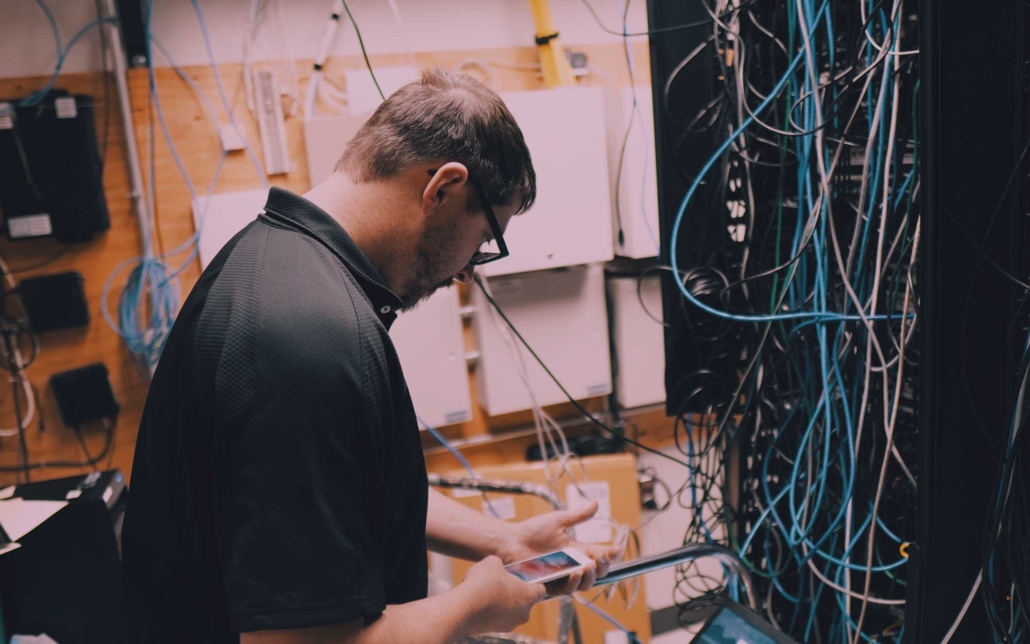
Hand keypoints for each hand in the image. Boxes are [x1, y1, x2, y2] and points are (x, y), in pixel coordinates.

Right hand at [462, 556, 545, 634]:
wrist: (464, 607)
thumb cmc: (483, 582)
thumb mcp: (493, 562)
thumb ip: (500, 565)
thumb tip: (497, 569)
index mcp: (529, 596)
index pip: (541, 590)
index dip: (533, 582)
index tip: (524, 577)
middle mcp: (523, 614)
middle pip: (524, 602)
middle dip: (515, 592)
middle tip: (502, 582)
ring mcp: (508, 625)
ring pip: (510, 612)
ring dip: (502, 603)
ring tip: (486, 591)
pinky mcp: (493, 631)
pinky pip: (496, 619)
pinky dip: (490, 612)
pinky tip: (478, 602)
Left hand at [498, 501, 624, 594]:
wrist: (511, 542)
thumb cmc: (532, 530)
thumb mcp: (559, 520)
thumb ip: (579, 516)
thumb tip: (596, 503)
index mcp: (577, 549)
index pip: (599, 555)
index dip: (609, 554)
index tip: (616, 550)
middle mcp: (573, 565)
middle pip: (597, 572)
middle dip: (603, 567)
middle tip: (601, 559)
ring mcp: (563, 576)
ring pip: (585, 584)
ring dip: (591, 577)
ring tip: (588, 566)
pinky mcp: (552, 585)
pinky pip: (568, 589)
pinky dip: (574, 583)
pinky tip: (576, 573)